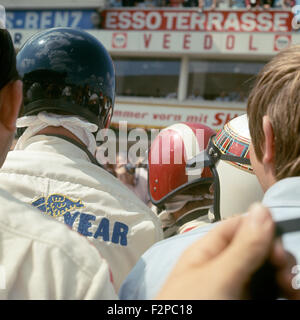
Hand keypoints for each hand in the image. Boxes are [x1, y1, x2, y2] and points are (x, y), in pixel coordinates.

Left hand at [156, 203, 299, 299]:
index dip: (261, 229)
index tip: (279, 247)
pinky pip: (266, 292)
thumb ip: (242, 246)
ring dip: (282, 277)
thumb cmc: (192, 306)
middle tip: (286, 275)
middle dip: (275, 257)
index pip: (238, 227)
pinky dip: (280, 292)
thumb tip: (261, 208)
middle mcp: (221, 266)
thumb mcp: (217, 277)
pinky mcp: (243, 302)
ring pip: (265, 272)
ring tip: (291, 290)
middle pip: (256, 249)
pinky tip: (289, 296)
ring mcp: (234, 287)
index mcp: (207, 251)